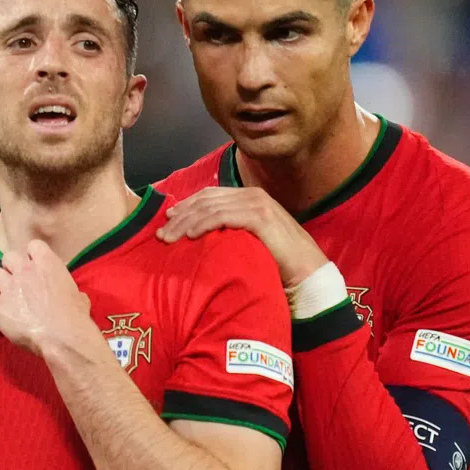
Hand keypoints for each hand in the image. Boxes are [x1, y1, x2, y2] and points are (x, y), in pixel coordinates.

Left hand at [0, 240, 97, 359]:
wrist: (62, 336)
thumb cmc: (74, 316)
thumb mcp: (78, 295)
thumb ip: (67, 288)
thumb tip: (72, 295)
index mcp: (47, 263)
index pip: (33, 245)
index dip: (33, 256)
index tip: (35, 266)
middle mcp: (25, 270)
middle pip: (9, 257)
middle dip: (12, 267)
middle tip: (18, 281)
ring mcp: (9, 287)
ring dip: (0, 284)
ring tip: (7, 296)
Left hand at [157, 187, 328, 287]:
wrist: (308, 273)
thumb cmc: (279, 261)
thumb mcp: (251, 241)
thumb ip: (232, 232)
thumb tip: (203, 236)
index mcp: (249, 198)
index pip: (209, 196)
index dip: (186, 206)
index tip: (168, 219)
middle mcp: (252, 196)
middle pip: (205, 200)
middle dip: (180, 216)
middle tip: (161, 233)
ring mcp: (257, 204)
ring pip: (210, 207)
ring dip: (185, 222)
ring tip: (169, 238)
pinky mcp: (259, 217)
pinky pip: (222, 217)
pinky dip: (202, 225)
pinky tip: (189, 236)